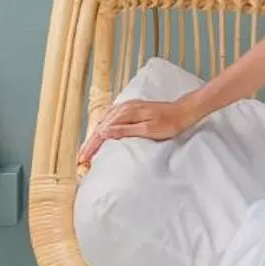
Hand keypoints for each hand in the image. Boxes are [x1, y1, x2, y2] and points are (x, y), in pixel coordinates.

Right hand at [76, 94, 199, 168]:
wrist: (182, 111)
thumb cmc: (169, 123)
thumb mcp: (148, 130)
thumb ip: (125, 131)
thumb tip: (104, 133)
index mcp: (126, 114)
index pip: (102, 132)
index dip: (92, 146)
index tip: (84, 159)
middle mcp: (123, 108)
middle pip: (100, 126)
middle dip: (90, 142)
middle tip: (82, 158)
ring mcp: (127, 106)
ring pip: (104, 121)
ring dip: (95, 135)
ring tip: (88, 148)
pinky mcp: (131, 107)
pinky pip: (110, 117)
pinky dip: (102, 126)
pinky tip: (100, 132)